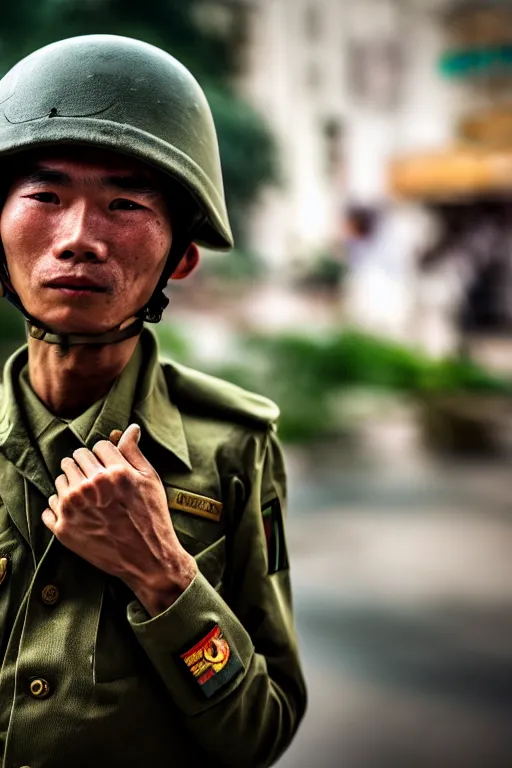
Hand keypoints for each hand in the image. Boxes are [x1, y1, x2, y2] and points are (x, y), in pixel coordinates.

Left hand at [42, 424, 196, 615]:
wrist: (147, 560)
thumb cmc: (152, 518)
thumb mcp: (150, 481)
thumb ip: (135, 453)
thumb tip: (130, 429)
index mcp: (114, 472)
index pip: (97, 446)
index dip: (105, 455)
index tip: (110, 468)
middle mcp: (90, 487)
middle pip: (75, 458)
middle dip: (86, 465)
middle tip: (98, 482)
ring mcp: (73, 508)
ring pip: (61, 479)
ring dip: (73, 484)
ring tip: (90, 499)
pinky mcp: (63, 529)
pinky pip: (50, 505)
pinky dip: (61, 507)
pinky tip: (80, 514)